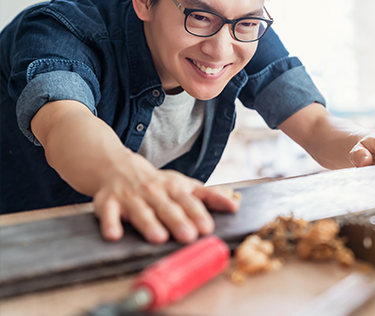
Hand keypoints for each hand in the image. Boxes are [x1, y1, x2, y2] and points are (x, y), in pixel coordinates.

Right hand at [92, 154, 238, 243]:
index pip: (188, 201)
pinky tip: (114, 235)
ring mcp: (130, 197)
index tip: (207, 228)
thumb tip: (235, 206)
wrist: (116, 166)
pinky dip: (110, 223)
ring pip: (140, 211)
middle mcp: (153, 192)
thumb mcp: (184, 185)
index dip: (197, 214)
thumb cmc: (156, 182)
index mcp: (173, 188)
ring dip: (149, 224)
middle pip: (167, 208)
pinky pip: (107, 214)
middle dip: (177, 221)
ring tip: (158, 237)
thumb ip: (209, 196)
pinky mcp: (107, 203)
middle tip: (188, 236)